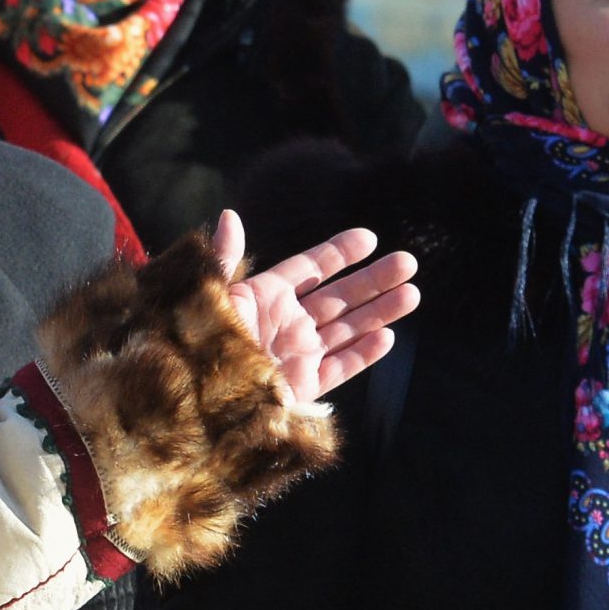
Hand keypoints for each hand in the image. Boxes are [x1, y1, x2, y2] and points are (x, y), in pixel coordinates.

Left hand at [213, 209, 417, 404]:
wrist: (195, 395)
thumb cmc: (197, 342)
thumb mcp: (209, 295)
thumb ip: (225, 257)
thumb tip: (231, 214)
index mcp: (266, 296)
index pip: (311, 268)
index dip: (339, 253)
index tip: (369, 238)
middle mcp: (288, 322)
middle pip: (340, 296)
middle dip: (374, 279)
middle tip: (407, 262)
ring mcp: (299, 353)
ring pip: (349, 328)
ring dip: (380, 311)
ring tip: (413, 293)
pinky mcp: (304, 384)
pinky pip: (340, 366)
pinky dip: (363, 353)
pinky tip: (388, 336)